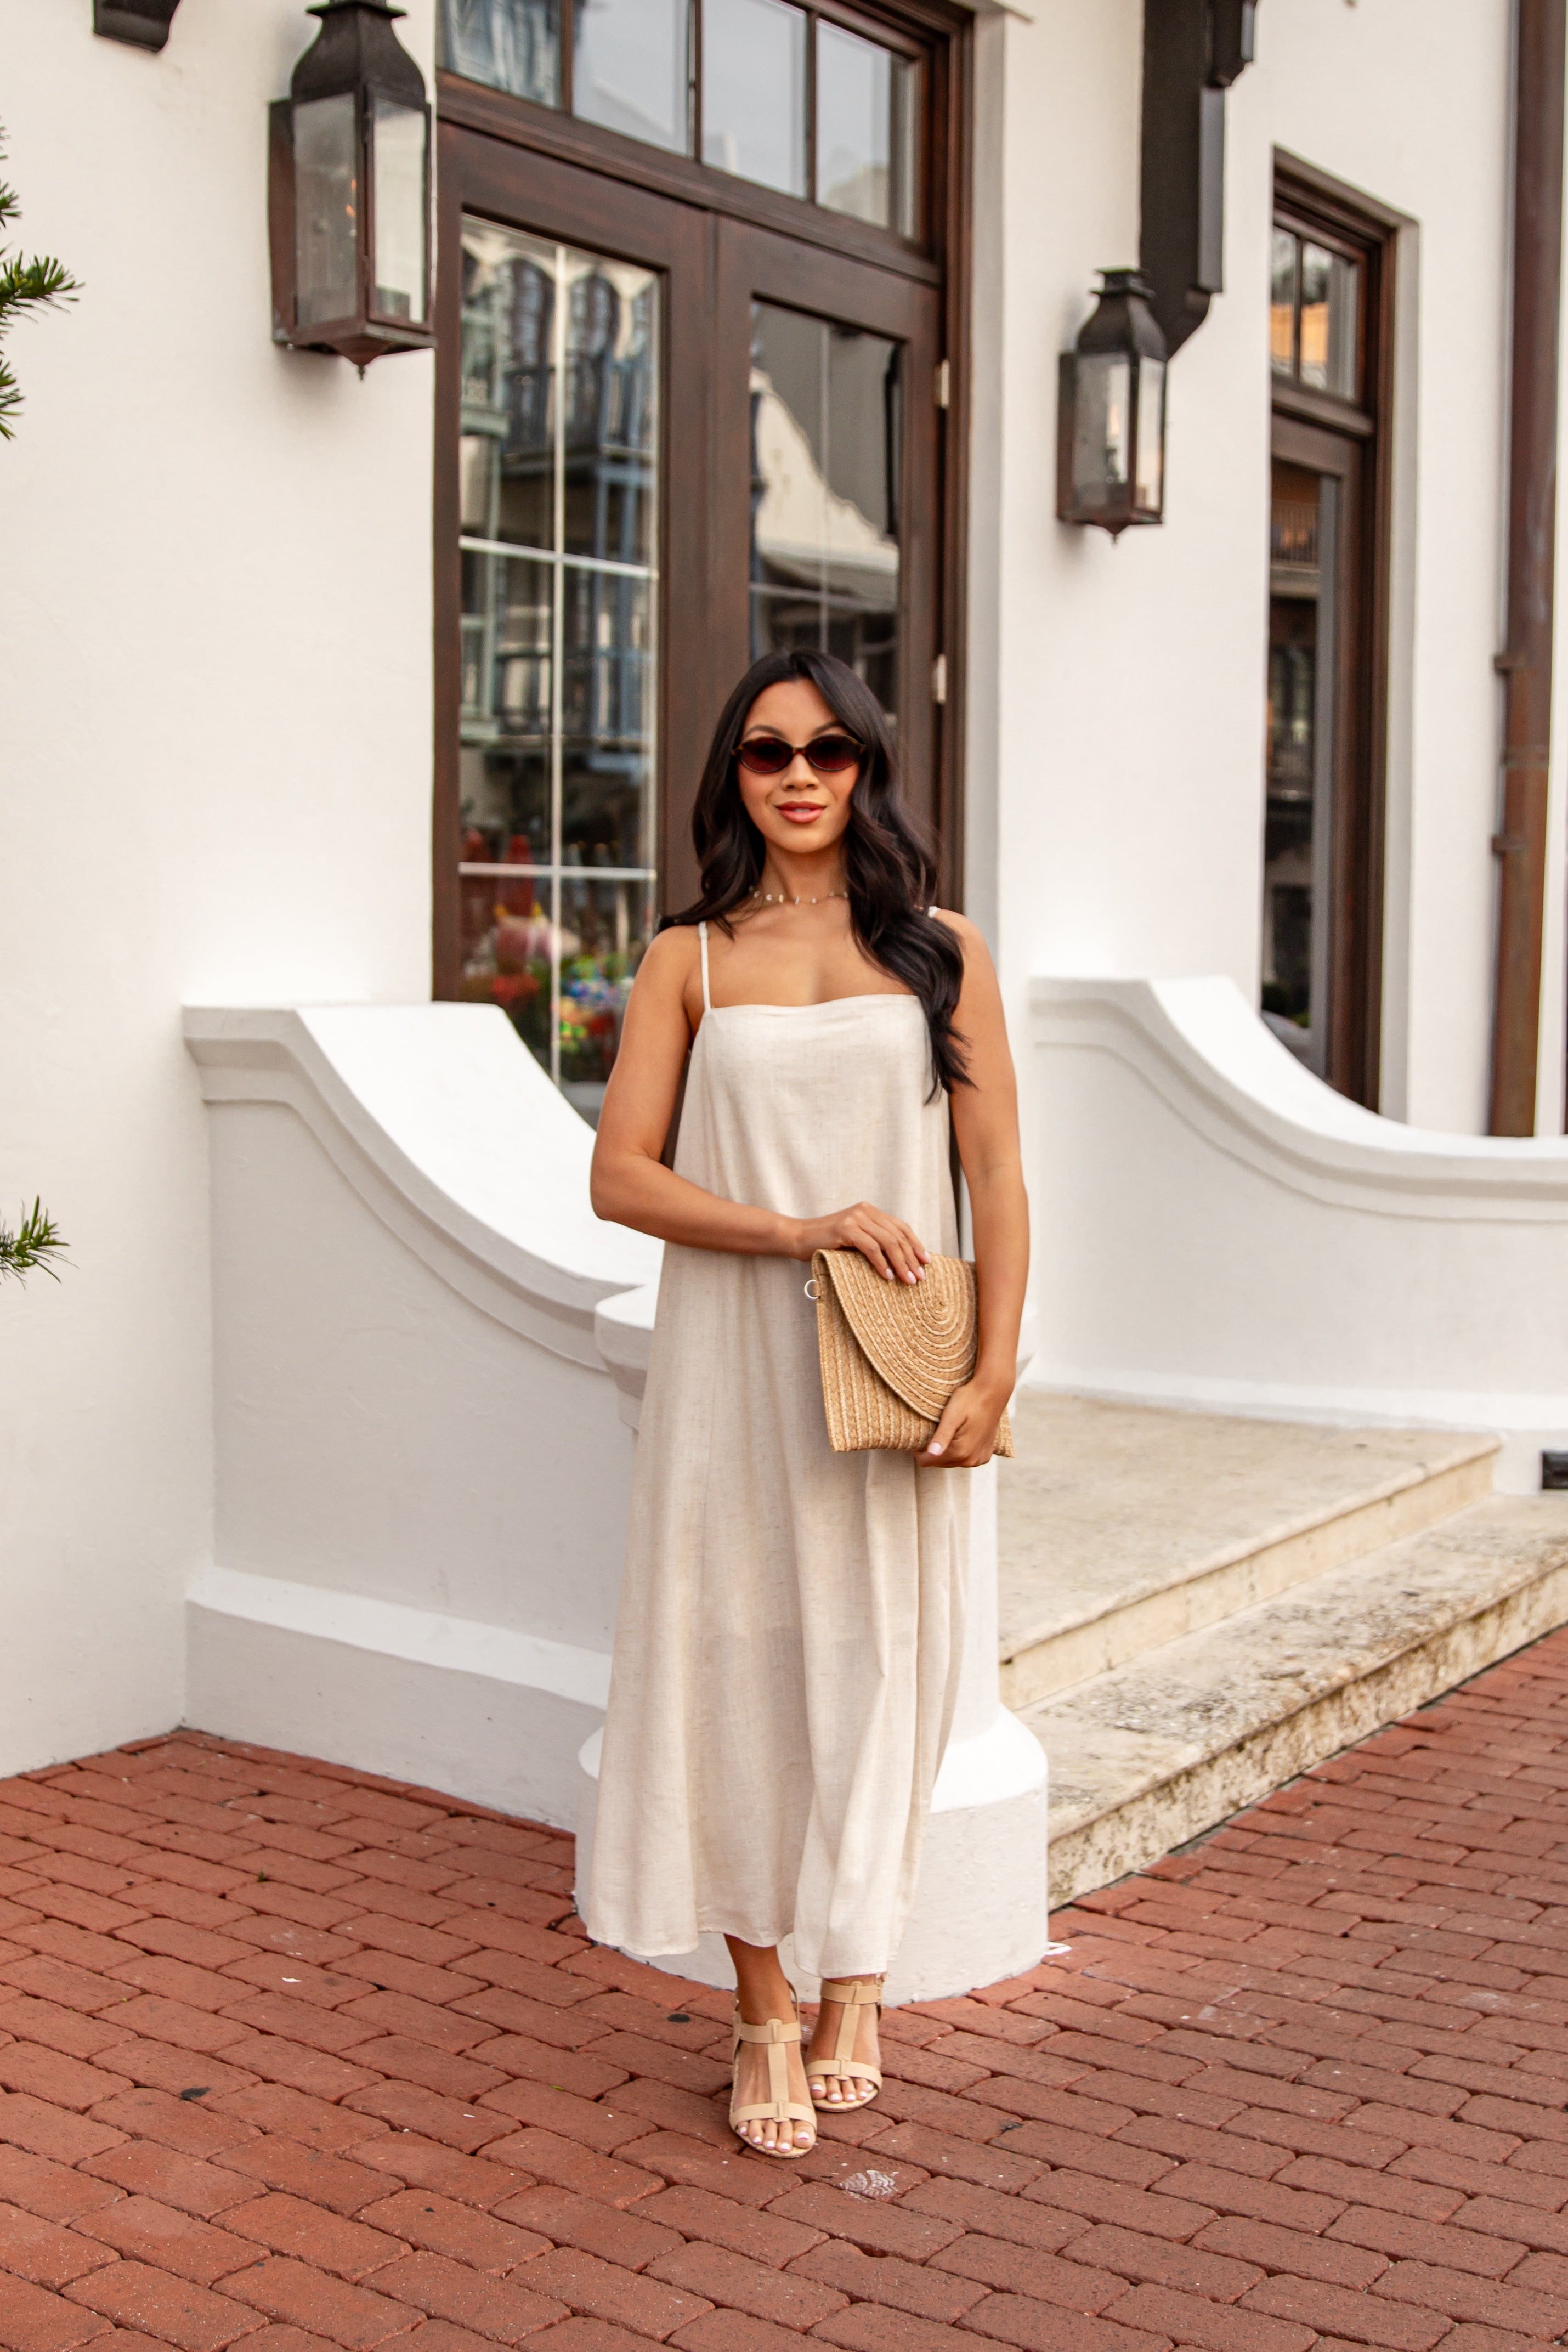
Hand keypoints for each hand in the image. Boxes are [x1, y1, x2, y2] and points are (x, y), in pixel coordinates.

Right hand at [789, 1203, 929, 1285]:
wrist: (798, 1237)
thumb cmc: (827, 1243)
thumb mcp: (855, 1239)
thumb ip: (875, 1242)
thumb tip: (903, 1261)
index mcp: (870, 1211)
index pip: (901, 1227)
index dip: (916, 1245)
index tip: (926, 1263)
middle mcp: (865, 1210)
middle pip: (898, 1235)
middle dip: (911, 1258)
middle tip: (920, 1278)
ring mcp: (855, 1218)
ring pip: (888, 1241)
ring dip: (901, 1263)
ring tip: (908, 1280)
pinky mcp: (845, 1228)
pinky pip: (871, 1247)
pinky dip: (881, 1263)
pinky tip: (888, 1276)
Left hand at [916, 1377, 1009, 1468]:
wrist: (993, 1392)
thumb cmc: (969, 1400)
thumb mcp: (952, 1415)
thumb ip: (942, 1436)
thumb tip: (931, 1453)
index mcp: (960, 1451)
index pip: (926, 1461)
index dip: (918, 1449)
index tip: (919, 1435)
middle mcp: (971, 1460)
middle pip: (939, 1463)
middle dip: (932, 1450)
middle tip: (933, 1430)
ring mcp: (979, 1459)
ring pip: (951, 1462)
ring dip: (946, 1450)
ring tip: (946, 1431)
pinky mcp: (985, 1455)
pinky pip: (965, 1459)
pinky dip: (959, 1450)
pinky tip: (960, 1435)